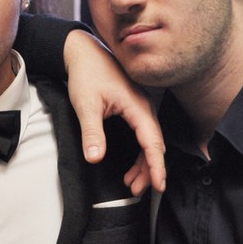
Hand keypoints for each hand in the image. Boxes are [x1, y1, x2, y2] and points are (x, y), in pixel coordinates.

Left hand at [64, 30, 165, 194]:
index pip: (152, 142)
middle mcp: (144, 108)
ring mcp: (140, 108)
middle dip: (149, 170)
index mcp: (137, 106)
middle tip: (139, 191)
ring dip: (144, 164)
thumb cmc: (87, 73)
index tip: (159, 185)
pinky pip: (143, 135)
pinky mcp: (133, 108)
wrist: (83, 52)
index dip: (156, 166)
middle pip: (154, 145)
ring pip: (149, 142)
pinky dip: (140, 153)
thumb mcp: (86, 104)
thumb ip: (92, 132)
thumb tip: (95, 158)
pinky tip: (132, 166)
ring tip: (133, 184)